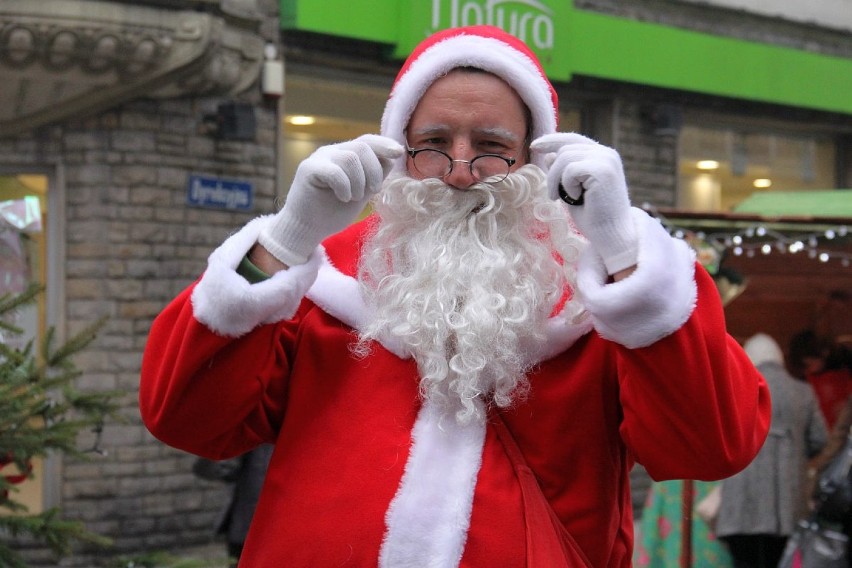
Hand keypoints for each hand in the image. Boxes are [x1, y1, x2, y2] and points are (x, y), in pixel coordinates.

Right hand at [258, 134, 402, 265]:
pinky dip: (345, 187)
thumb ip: (374, 176)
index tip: (399, 152)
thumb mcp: (361, 193)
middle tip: (372, 192)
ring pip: (350, 158)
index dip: (385, 144)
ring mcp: (319, 159)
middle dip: (374, 171)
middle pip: (363, 147)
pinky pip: (335, 171)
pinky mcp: (308, 169)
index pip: (368, 141)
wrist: (307, 229)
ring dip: (359, 182)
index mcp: (345, 155)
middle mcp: (332, 152)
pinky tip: (343, 198)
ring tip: (354, 198)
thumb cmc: (333, 212)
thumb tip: (390, 158)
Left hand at [530, 133, 637, 274]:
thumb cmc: (593, 218)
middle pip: (565, 148)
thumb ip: (563, 172)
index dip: (552, 141)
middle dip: (552, 173)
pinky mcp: (603, 170)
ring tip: (564, 199)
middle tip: (554, 196)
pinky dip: (567, 186)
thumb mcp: (572, 190)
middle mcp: (607, 154)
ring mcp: (607, 160)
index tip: (534, 146)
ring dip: (556, 181)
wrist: (611, 237)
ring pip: (564, 157)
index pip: (573, 140)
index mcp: (603, 156)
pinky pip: (570, 169)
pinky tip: (578, 198)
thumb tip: (550, 154)